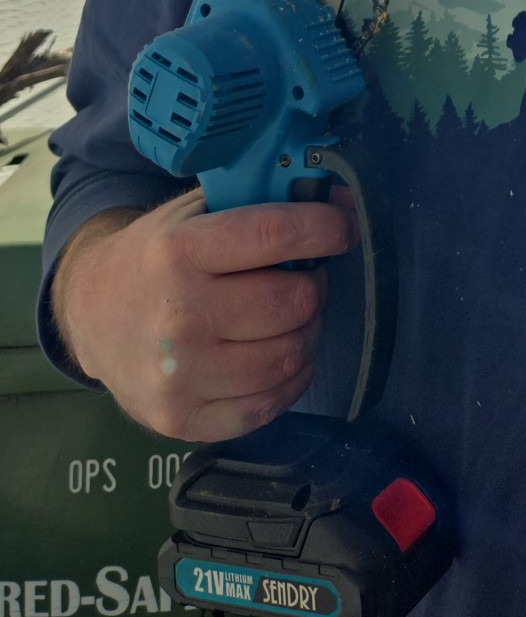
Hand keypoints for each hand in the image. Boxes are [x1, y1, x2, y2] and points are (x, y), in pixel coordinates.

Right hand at [53, 190, 357, 440]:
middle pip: (293, 301)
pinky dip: (290, 378)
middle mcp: (178, 316)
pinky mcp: (183, 420)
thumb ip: (260, 199)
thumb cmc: (156, 256)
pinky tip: (278, 354)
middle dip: (312, 284)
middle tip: (302, 277)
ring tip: (288, 316)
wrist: (92, 315)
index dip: (324, 228)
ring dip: (305, 331)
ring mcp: (179, 376)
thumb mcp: (194, 212)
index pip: (275, 234)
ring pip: (290, 355)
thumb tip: (342, 197)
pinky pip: (270, 405)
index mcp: (177, 252)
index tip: (341, 227)